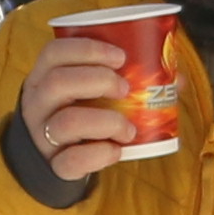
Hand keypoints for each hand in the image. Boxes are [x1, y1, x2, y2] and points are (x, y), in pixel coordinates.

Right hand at [18, 37, 137, 182]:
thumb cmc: (81, 112)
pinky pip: (70, 161)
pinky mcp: (54, 164)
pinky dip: (99, 155)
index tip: (120, 57)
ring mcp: (42, 135)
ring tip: (129, 128)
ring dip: (106, 121)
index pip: (54, 53)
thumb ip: (125, 78)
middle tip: (125, 88)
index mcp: (44, 76)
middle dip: (98, 80)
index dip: (87, 50)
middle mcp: (37, 104)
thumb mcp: (88, 91)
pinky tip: (116, 150)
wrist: (58, 156)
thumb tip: (176, 79)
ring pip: (65, 123)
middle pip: (57, 82)